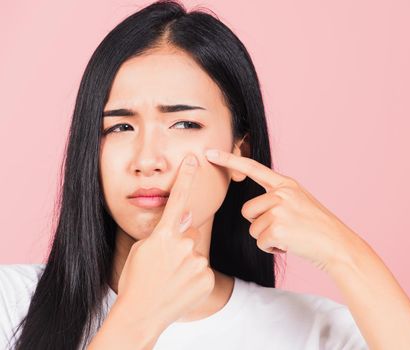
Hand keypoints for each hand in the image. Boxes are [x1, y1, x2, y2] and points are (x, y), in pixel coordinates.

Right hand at [115, 153, 214, 331]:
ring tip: (171, 278)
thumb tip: (185, 220)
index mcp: (164, 235)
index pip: (177, 200)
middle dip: (180, 243)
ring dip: (186, 262)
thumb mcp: (141, 250)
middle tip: (165, 264)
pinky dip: (193, 277)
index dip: (186, 178)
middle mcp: (184, 245)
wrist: (140, 314)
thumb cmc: (136, 279)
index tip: (194, 160)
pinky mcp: (207, 277)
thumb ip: (164, 233)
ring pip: (195, 252)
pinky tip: (180, 287)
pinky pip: (202, 269)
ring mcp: (197, 262)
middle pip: (188, 232)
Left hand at [204, 149, 352, 271]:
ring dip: (267, 237)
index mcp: (286, 184)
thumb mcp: (299, 202)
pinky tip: (290, 245)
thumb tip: (252, 209)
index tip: (209, 152)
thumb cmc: (316, 228)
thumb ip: (277, 198)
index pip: (253, 168)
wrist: (337, 245)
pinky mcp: (278, 228)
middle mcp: (282, 193)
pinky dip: (272, 248)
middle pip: (248, 210)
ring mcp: (280, 209)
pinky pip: (261, 242)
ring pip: (253, 228)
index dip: (230, 161)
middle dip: (260, 224)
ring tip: (290, 236)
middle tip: (285, 228)